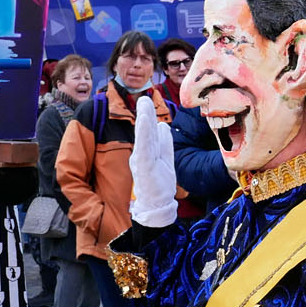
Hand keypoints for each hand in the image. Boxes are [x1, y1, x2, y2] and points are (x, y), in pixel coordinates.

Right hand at [129, 97, 177, 226]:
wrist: (156, 208)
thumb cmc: (158, 185)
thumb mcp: (164, 160)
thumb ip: (163, 143)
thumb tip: (162, 126)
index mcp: (147, 153)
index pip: (149, 133)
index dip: (148, 117)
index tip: (146, 101)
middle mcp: (142, 156)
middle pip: (144, 133)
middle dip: (145, 115)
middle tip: (143, 98)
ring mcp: (142, 162)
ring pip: (144, 139)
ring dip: (144, 122)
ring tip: (143, 105)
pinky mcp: (145, 169)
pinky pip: (145, 150)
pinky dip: (145, 136)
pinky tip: (148, 125)